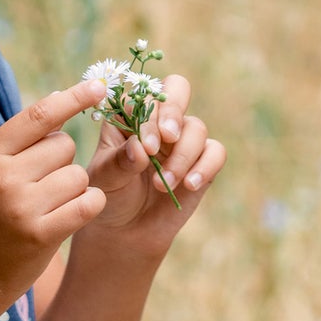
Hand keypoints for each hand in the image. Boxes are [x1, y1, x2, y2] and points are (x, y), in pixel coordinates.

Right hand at [0, 79, 108, 301]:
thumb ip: (21, 142)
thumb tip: (63, 97)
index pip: (39, 116)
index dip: (73, 98)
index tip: (99, 86)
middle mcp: (3, 177)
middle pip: (65, 147)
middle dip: (64, 163)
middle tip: (41, 188)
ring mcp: (21, 207)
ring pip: (79, 176)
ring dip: (75, 189)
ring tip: (48, 207)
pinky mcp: (40, 235)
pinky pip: (88, 203)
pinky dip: (89, 205)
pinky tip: (72, 215)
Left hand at [83, 72, 226, 251]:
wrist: (126, 230)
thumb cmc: (110, 197)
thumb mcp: (105, 180)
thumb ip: (119, 162)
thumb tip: (140, 148)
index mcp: (129, 116)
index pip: (145, 98)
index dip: (149, 118)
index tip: (146, 148)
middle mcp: (158, 120)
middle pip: (177, 90)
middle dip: (173, 113)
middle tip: (168, 138)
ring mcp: (182, 139)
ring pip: (196, 127)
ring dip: (182, 156)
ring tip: (163, 184)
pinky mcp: (202, 161)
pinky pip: (215, 152)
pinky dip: (206, 166)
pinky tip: (190, 185)